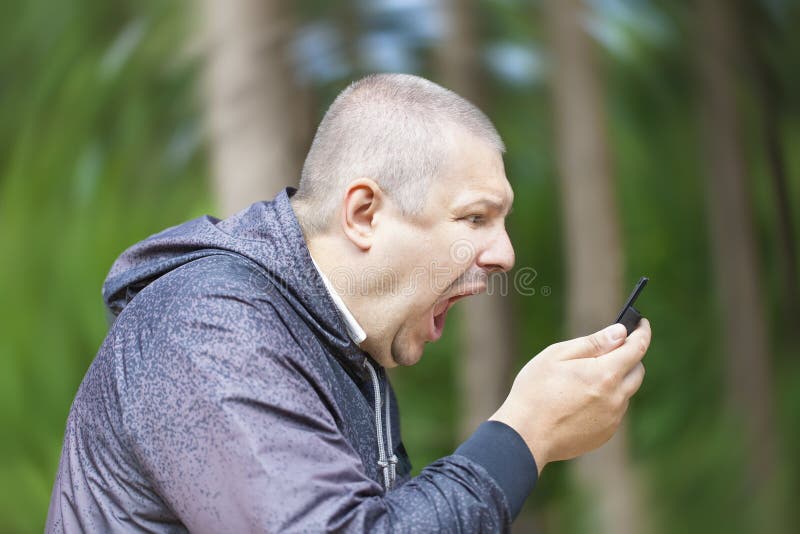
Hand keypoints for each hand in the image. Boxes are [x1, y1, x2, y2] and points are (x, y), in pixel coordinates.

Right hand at [489, 319, 650, 473]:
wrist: (525, 435)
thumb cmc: (535, 391)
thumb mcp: (557, 356)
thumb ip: (593, 343)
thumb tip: (620, 332)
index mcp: (605, 374)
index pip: (637, 348)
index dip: (642, 332)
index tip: (641, 323)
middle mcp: (616, 398)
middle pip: (637, 371)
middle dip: (628, 357)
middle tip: (608, 350)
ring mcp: (612, 419)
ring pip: (625, 392)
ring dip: (615, 380)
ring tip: (583, 379)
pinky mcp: (605, 434)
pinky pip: (614, 411)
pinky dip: (606, 400)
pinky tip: (579, 401)